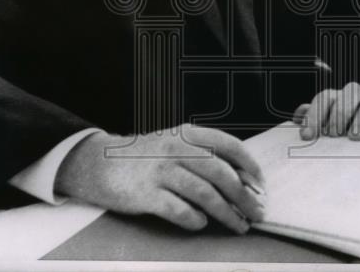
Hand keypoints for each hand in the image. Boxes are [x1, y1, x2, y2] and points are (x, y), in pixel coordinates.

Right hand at [54, 124, 265, 233]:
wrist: (97, 162)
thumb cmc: (144, 158)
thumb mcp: (173, 143)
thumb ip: (201, 154)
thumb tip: (241, 180)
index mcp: (187, 133)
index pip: (229, 145)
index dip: (250, 166)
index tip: (261, 186)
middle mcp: (176, 148)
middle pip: (221, 173)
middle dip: (244, 196)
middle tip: (258, 213)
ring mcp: (160, 170)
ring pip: (204, 193)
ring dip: (227, 213)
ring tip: (239, 225)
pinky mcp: (145, 193)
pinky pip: (178, 210)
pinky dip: (194, 219)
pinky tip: (201, 224)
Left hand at [293, 82, 359, 139]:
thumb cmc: (347, 131)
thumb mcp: (328, 126)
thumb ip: (314, 119)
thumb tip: (297, 118)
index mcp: (338, 99)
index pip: (325, 98)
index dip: (314, 115)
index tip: (307, 135)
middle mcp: (358, 99)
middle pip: (348, 93)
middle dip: (338, 114)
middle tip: (333, 135)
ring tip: (354, 138)